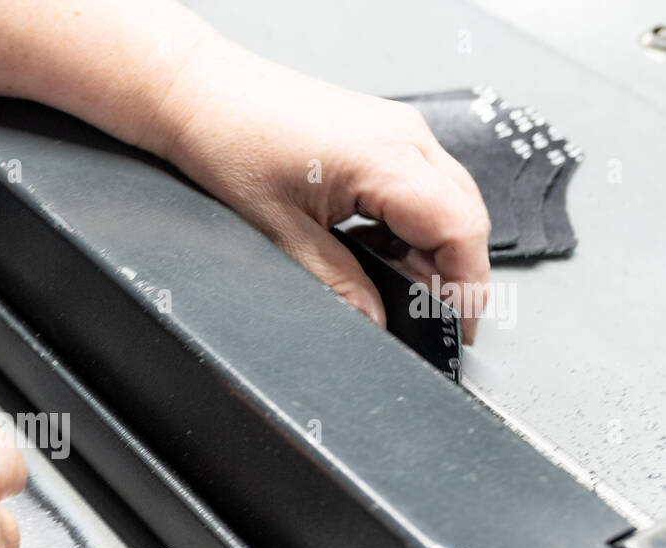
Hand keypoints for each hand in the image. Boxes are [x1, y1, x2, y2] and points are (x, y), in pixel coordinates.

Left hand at [157, 39, 491, 342]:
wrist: (204, 98)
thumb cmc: (232, 143)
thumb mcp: (282, 234)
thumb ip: (337, 283)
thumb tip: (373, 320)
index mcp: (386, 158)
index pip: (460, 230)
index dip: (467, 286)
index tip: (458, 327)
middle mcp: (404, 136)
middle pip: (465, 216)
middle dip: (455, 272)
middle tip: (431, 318)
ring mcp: (397, 130)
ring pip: (447, 201)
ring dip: (431, 248)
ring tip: (395, 286)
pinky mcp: (381, 133)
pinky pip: (420, 185)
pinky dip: (409, 224)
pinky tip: (376, 250)